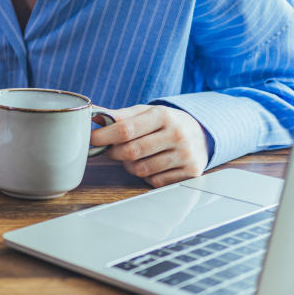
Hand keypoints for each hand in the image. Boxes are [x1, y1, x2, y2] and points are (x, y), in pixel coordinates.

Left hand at [90, 105, 209, 187]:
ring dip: (130, 166)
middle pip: (132, 152)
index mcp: (163, 115)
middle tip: (111, 150)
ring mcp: (185, 155)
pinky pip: (155, 181)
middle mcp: (177, 134)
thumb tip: (95, 115)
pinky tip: (151, 165)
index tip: (92, 139)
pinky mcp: (190, 173)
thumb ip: (121, 115)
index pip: (126, 129)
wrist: (201, 134)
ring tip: (133, 157)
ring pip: (142, 170)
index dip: (104, 136)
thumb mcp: (147, 112)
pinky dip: (147, 176)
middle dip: (114, 153)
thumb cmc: (166, 123)